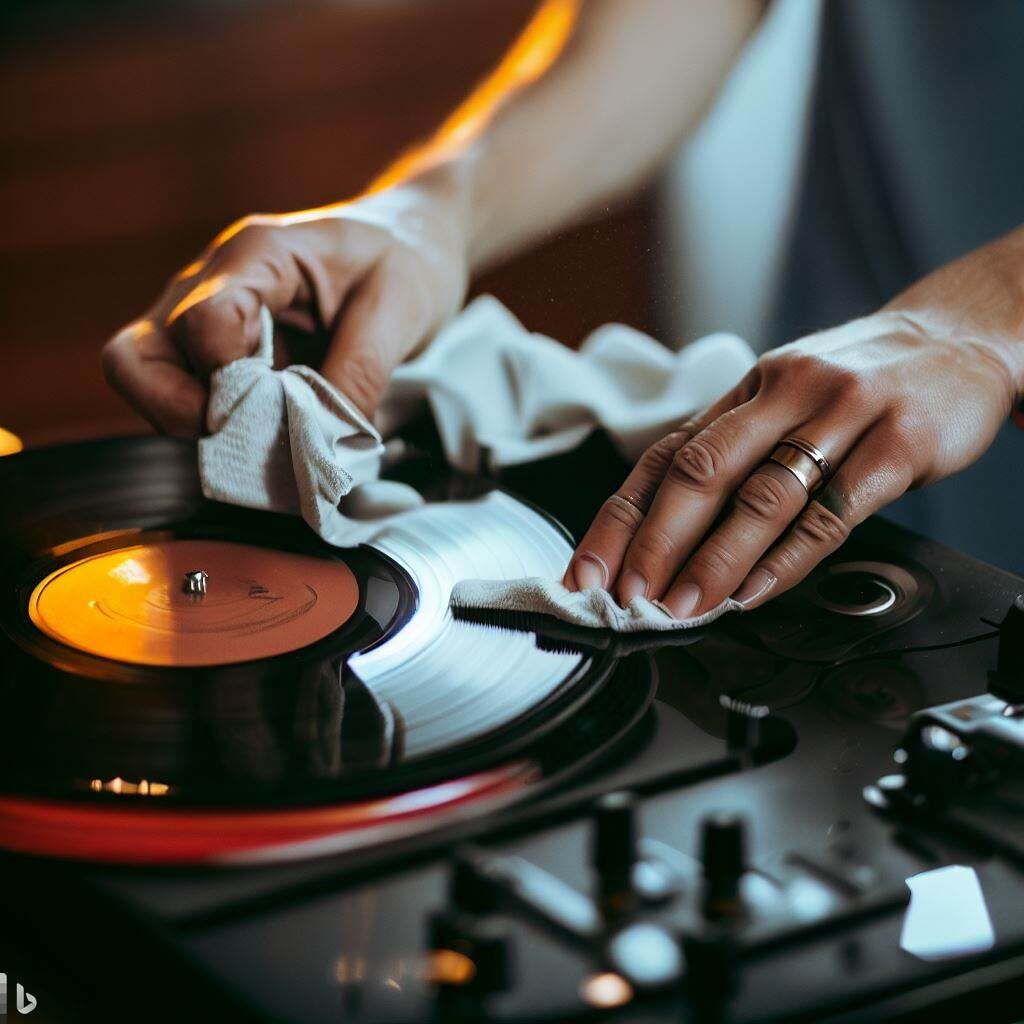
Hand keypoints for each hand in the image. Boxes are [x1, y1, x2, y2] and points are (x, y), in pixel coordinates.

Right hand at [102, 182, 468, 434]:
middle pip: (138, 356)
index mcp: (257, 255)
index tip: (274, 412)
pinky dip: (213, 426)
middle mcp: (210, 283)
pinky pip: (184, 393)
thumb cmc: (405, 260)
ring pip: (148, 380)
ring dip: (192, 424)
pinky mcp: (218, 350)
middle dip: (178, 412)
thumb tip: (322, 443)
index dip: (227, 380)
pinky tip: (267, 439)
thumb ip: (361, 371)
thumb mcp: (401, 308)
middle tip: (243, 442)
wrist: (410, 242)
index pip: (202, 322)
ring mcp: (205, 318)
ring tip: (262, 444)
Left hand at [565, 228, 1023, 614]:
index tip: (590, 570)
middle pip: (702, 471)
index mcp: (747, 391)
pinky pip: (832, 512)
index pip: (666, 455)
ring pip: (763, 496)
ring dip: (715, 560)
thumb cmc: (859, 383)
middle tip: (629, 596)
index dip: (620, 517)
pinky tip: (754, 591)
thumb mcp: (786, 399)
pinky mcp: (898, 444)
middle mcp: (784, 394)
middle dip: (654, 542)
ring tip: (684, 606)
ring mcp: (842, 415)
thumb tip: (663, 532)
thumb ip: (735, 452)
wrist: (960, 340)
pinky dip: (787, 559)